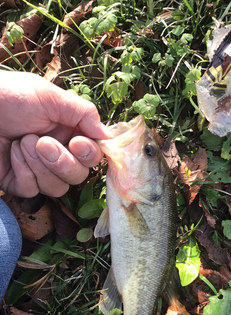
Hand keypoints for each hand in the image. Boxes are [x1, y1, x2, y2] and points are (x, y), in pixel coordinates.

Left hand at [0, 71, 108, 196]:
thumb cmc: (7, 96)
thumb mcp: (49, 96)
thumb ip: (83, 113)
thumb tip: (108, 136)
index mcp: (67, 130)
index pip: (93, 155)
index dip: (89, 154)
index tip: (77, 143)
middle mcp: (57, 153)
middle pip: (79, 176)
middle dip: (63, 162)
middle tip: (42, 143)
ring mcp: (38, 170)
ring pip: (59, 187)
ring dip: (40, 165)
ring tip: (21, 143)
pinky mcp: (19, 183)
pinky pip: (34, 190)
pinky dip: (24, 172)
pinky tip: (11, 154)